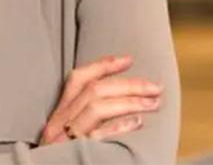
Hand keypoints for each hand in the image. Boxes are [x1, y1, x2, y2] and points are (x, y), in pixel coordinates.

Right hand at [40, 54, 162, 144]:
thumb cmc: (62, 163)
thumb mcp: (66, 142)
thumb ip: (85, 125)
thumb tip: (121, 108)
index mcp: (57, 117)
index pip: (77, 80)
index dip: (103, 65)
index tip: (129, 59)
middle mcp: (57, 125)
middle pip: (93, 91)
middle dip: (128, 84)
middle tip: (155, 87)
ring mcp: (64, 140)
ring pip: (96, 107)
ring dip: (129, 101)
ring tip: (153, 102)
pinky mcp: (74, 155)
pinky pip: (97, 136)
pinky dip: (118, 125)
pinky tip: (137, 123)